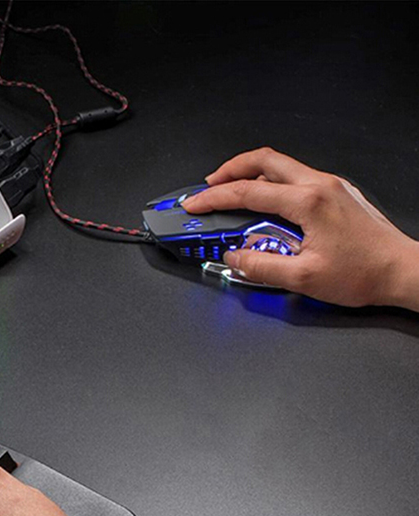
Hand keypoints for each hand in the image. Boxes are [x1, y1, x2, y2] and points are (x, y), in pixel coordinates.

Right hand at [181, 147, 418, 308]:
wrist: (401, 271)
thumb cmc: (364, 273)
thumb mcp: (302, 278)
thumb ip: (260, 266)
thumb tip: (235, 257)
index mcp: (308, 202)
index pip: (247, 192)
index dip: (213, 199)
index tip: (195, 205)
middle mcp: (319, 186)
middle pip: (264, 160)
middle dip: (230, 169)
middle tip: (209, 185)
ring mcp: (329, 186)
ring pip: (280, 166)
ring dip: (250, 175)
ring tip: (231, 192)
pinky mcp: (335, 194)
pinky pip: (295, 178)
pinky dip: (270, 184)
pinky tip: (263, 203)